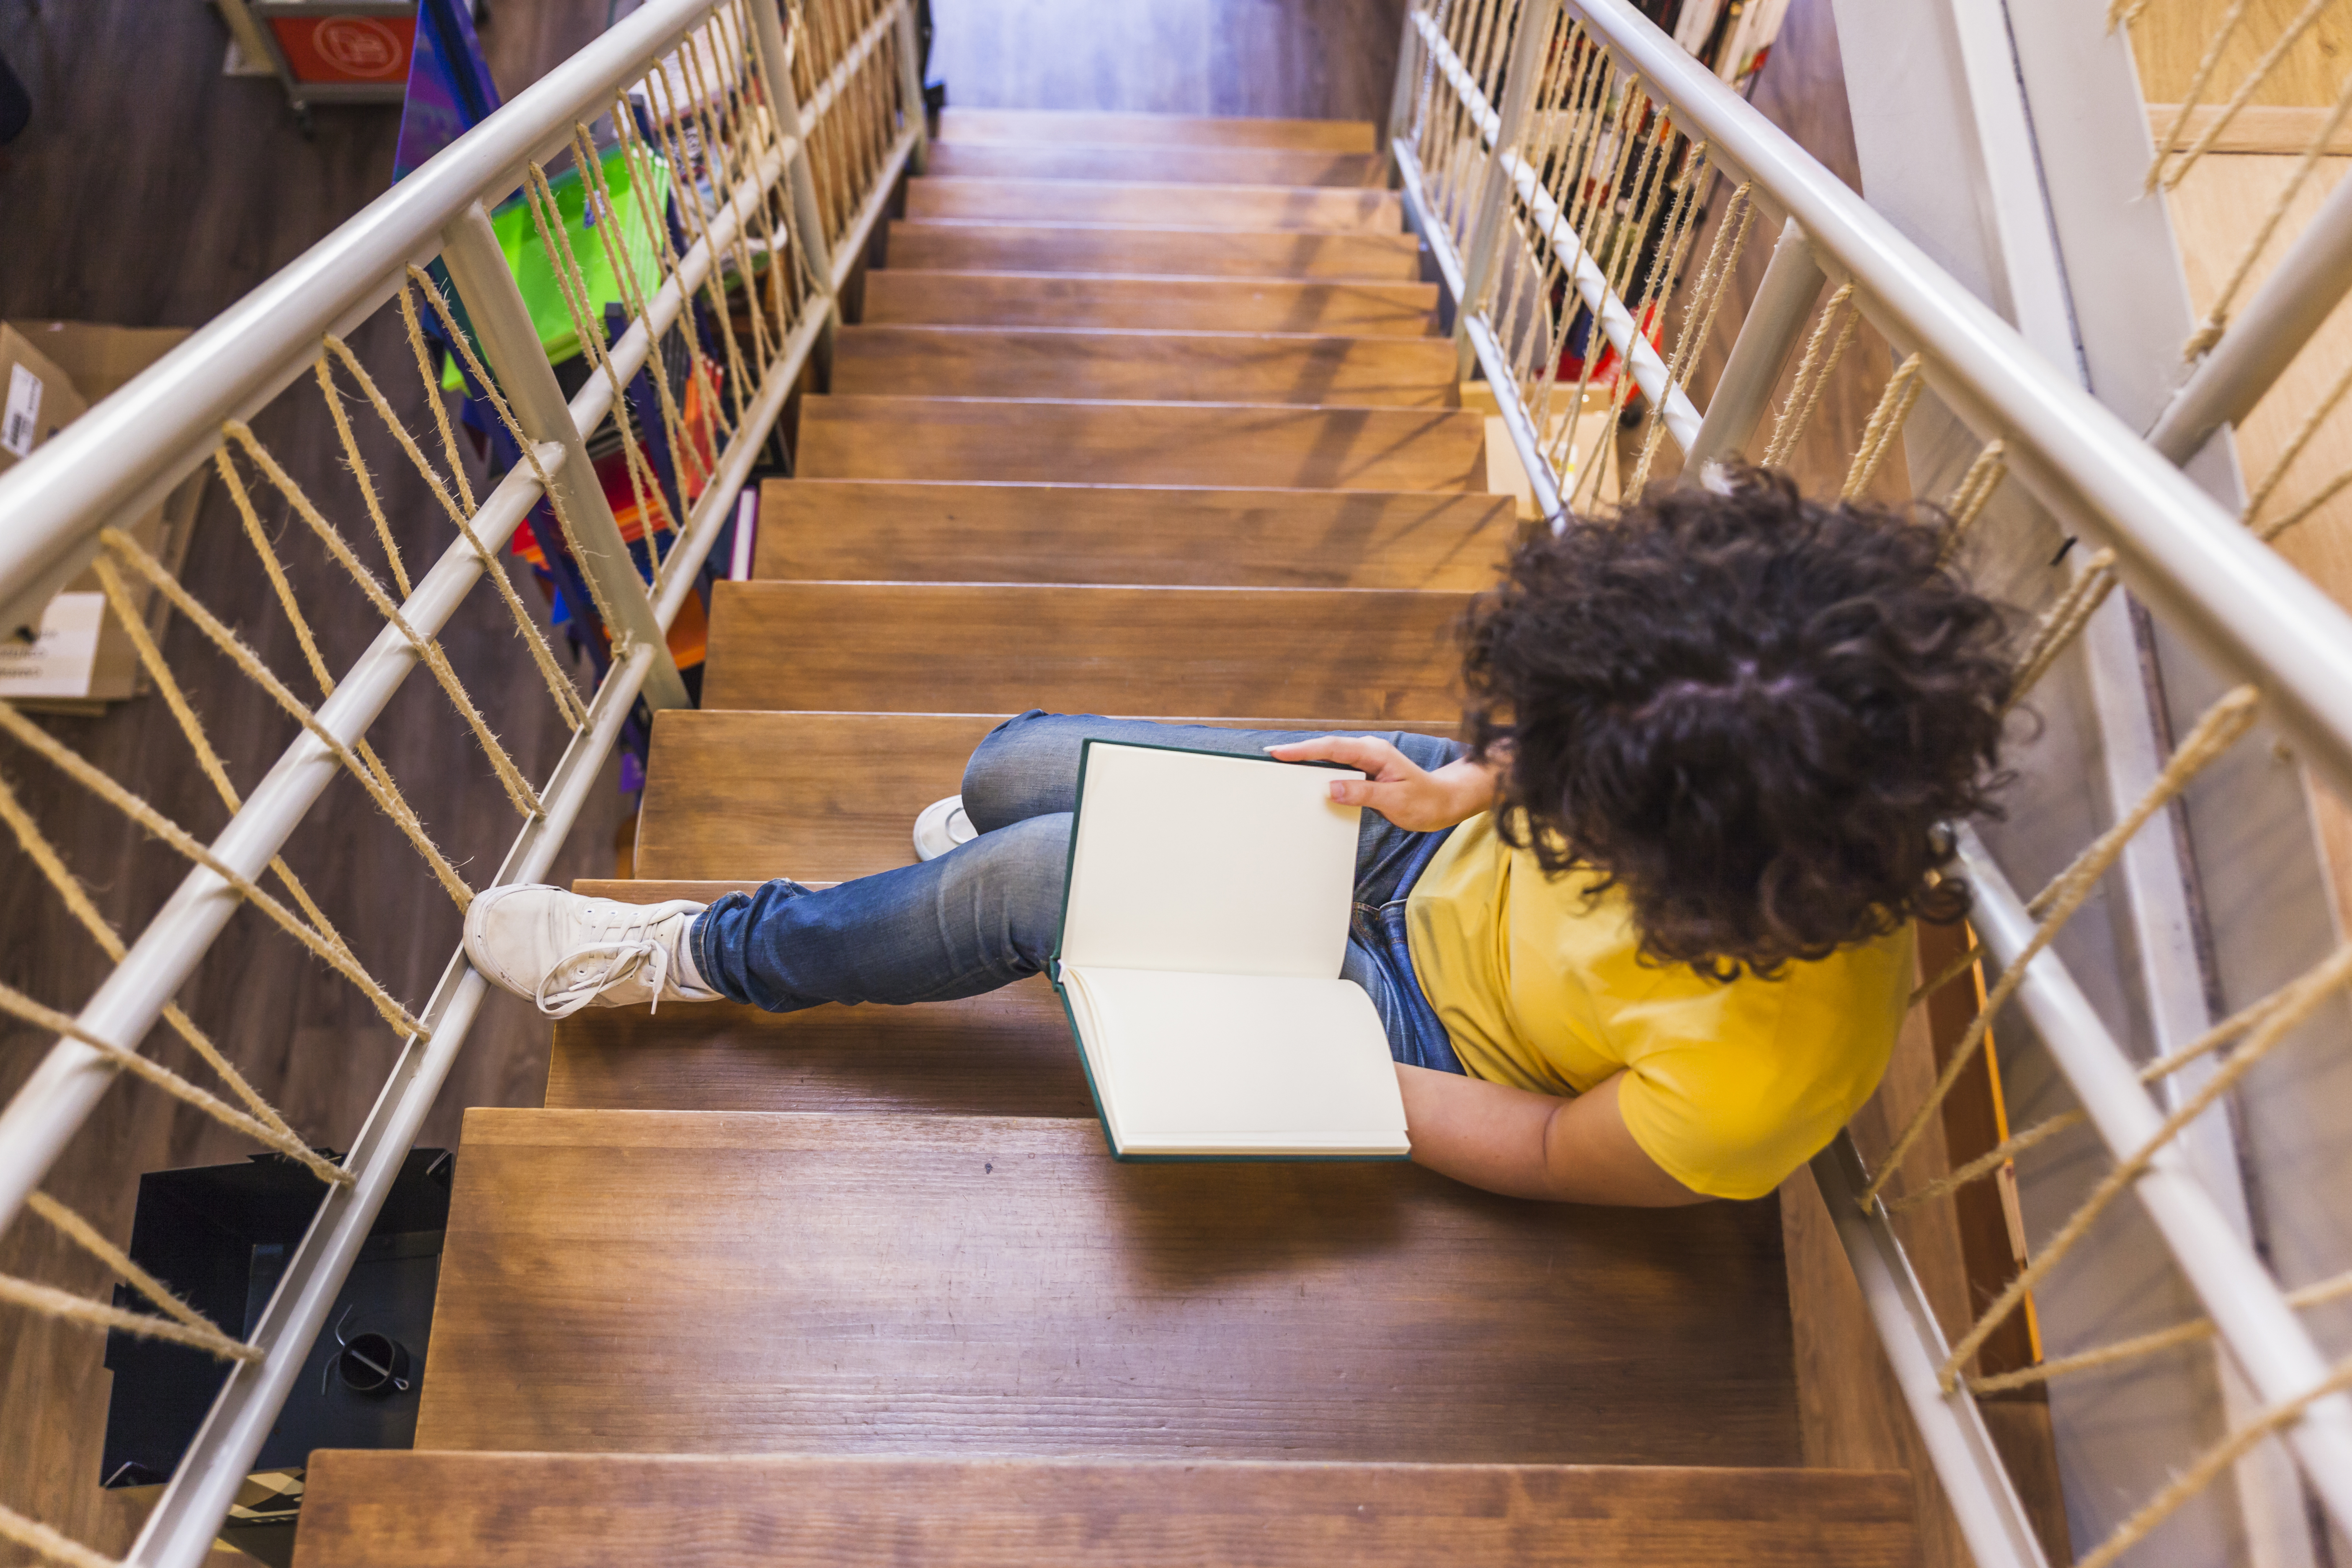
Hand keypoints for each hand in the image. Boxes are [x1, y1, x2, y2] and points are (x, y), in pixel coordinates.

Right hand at [1264, 735, 1495, 831]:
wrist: (1444, 801)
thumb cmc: (1425, 801)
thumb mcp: (1394, 801)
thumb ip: (1362, 794)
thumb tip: (1331, 788)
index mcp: (1374, 753)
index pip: (1332, 748)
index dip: (1303, 750)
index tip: (1279, 752)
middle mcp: (1368, 751)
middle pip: (1326, 748)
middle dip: (1298, 751)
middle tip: (1269, 757)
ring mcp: (1367, 759)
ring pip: (1330, 757)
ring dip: (1307, 760)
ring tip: (1280, 765)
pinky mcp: (1366, 770)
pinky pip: (1338, 767)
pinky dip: (1320, 770)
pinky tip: (1307, 778)